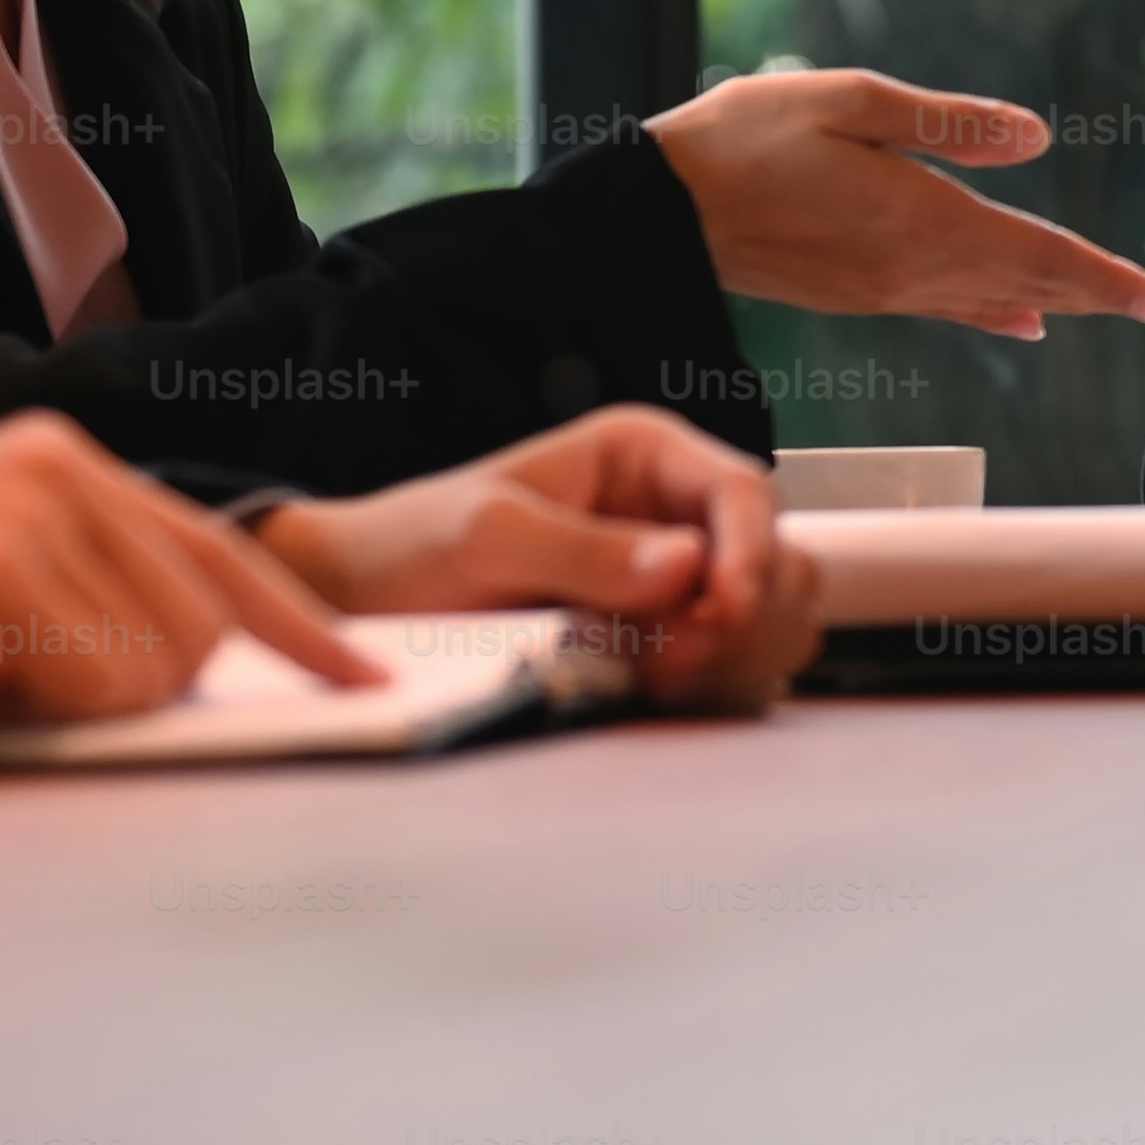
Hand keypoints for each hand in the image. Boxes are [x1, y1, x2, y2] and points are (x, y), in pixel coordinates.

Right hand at [0, 410, 378, 747]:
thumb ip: (92, 603)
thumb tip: (202, 667)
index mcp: (64, 461)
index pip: (217, 550)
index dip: (296, 624)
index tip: (364, 672)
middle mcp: (60, 462)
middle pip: (202, 619)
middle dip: (145, 689)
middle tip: (16, 688)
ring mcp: (31, 504)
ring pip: (157, 659)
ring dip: (76, 704)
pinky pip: (96, 684)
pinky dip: (39, 711)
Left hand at [250, 404, 819, 711]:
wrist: (366, 605)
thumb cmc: (414, 545)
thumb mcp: (487, 536)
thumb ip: (583, 550)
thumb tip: (686, 566)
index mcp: (645, 456)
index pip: (744, 490)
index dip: (751, 550)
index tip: (722, 609)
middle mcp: (675, 512)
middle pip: (778, 558)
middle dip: (744, 614)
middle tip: (672, 656)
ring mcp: (677, 580)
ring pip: (772, 617)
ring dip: (734, 655)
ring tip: (656, 673)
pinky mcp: (666, 640)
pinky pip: (736, 666)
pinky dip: (716, 685)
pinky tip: (653, 688)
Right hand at [648, 69, 1144, 337]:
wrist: (660, 214)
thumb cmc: (747, 138)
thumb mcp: (853, 103)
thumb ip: (950, 125)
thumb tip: (1036, 140)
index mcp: (922, 221)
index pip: (1038, 258)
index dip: (1103, 280)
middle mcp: (911, 270)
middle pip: (1025, 287)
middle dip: (1093, 295)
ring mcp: (881, 290)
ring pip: (988, 300)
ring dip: (1049, 302)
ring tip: (1099, 303)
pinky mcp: (854, 294)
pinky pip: (947, 306)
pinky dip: (994, 310)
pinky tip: (1017, 318)